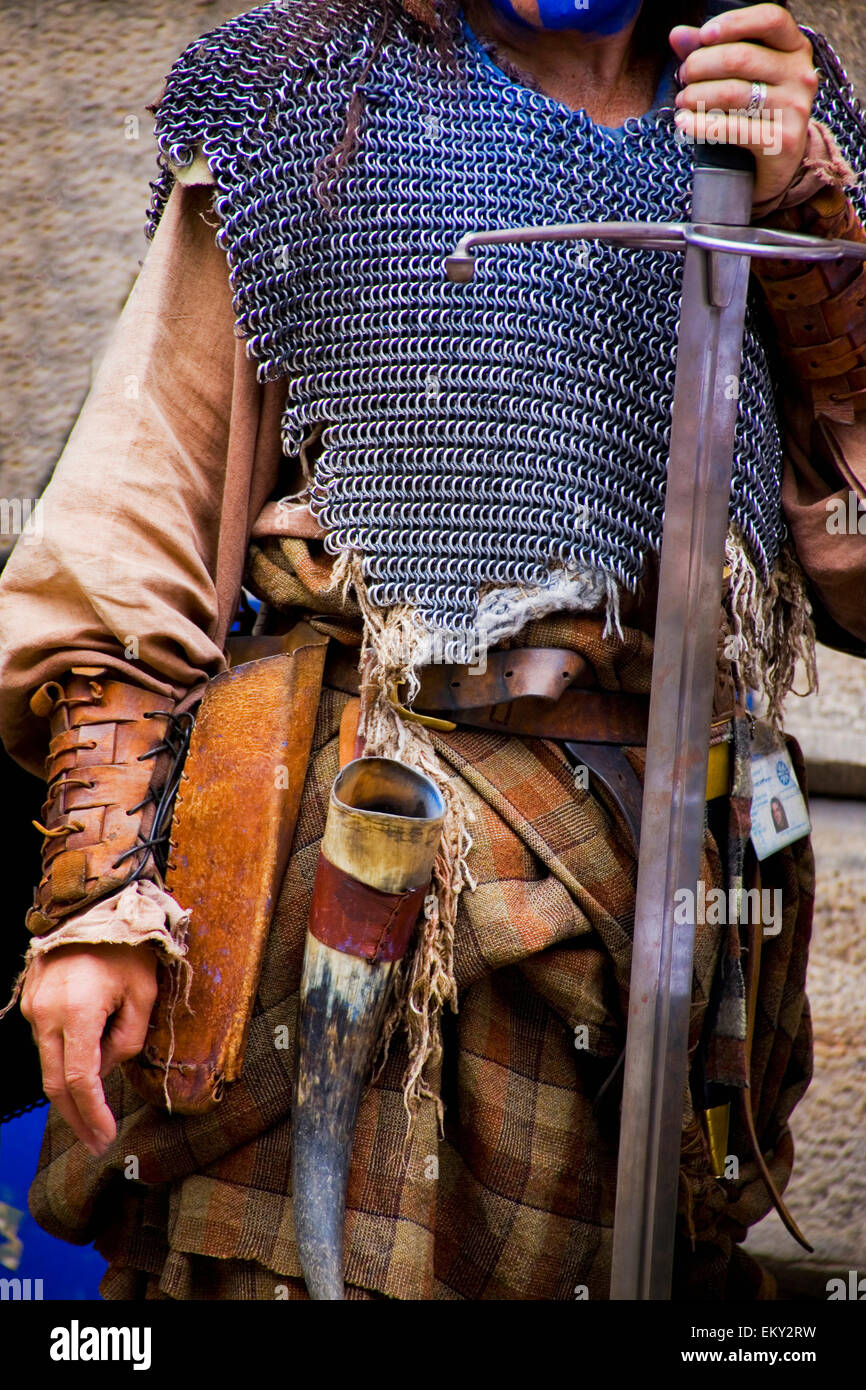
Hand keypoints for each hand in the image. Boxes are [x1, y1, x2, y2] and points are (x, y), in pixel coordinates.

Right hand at [21, 942, 157, 1156]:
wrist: (92, 904)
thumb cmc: (126, 945)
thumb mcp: (144, 993)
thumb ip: (129, 1039)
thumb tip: (109, 1068)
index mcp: (77, 1011)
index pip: (80, 1079)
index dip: (92, 1114)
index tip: (106, 1137)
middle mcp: (46, 1013)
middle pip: (55, 1083)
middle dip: (76, 1117)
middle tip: (96, 1143)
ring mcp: (33, 1006)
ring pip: (49, 1062)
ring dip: (71, 1089)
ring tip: (95, 1112)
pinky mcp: (30, 1000)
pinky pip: (47, 1040)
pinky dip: (64, 1060)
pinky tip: (85, 1071)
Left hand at [669, 4, 818, 206]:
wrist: (780, 166)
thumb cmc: (756, 114)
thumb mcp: (743, 78)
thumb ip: (713, 52)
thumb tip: (677, 35)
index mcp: (795, 50)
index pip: (771, 19)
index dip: (734, 23)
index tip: (703, 35)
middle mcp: (800, 75)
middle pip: (740, 57)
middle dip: (701, 65)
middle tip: (683, 76)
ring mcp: (794, 109)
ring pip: (732, 93)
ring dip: (696, 96)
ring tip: (682, 101)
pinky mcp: (782, 141)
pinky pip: (731, 129)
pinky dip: (700, 125)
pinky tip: (683, 122)